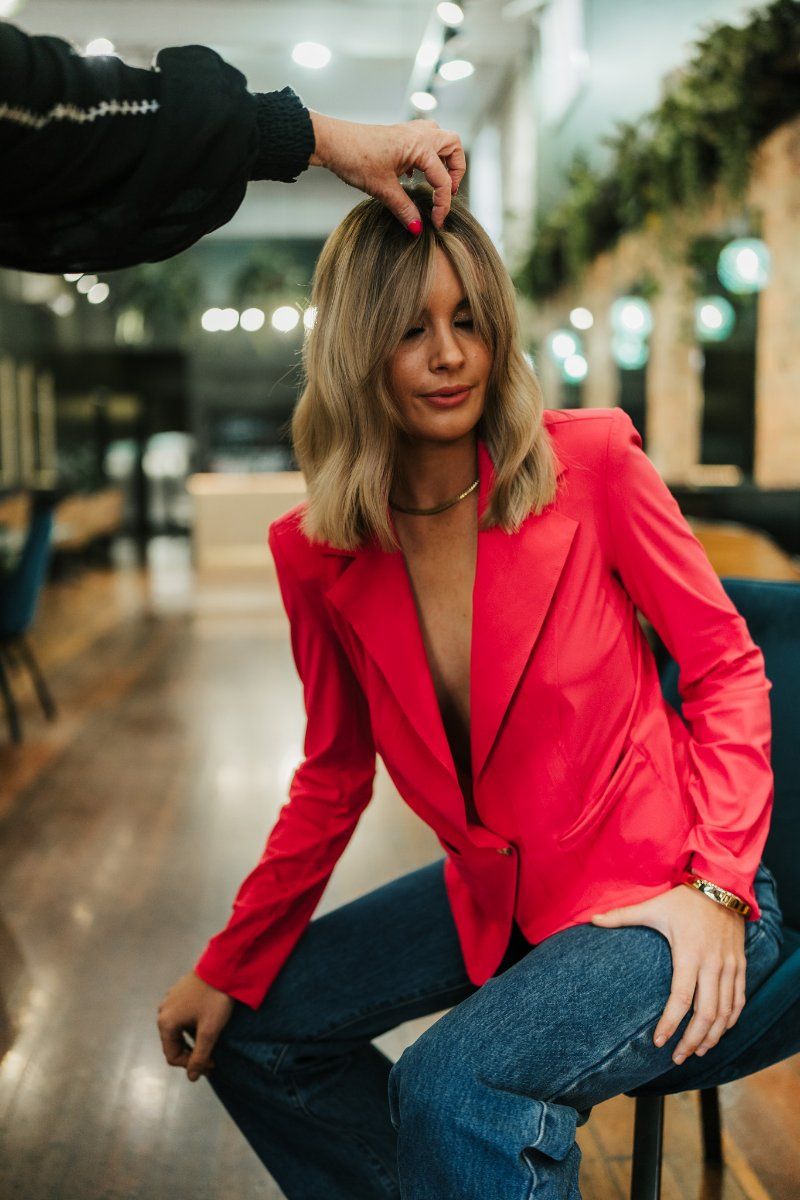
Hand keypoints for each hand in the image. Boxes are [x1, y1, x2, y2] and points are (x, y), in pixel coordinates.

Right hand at [156, 969, 234, 1081]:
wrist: (222, 967)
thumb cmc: (215, 1000)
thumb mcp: (209, 1031)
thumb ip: (199, 1056)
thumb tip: (192, 1077)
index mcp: (166, 1023)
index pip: (173, 1056)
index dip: (191, 1065)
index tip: (211, 1064)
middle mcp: (162, 1012)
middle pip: (174, 1043)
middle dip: (192, 1053)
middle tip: (212, 1057)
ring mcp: (169, 1000)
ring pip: (178, 1030)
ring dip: (192, 1039)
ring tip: (210, 1039)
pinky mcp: (178, 992)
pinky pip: (181, 1016)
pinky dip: (191, 1025)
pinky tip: (206, 1022)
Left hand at [307, 110, 465, 231]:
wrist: (332, 142)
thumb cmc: (356, 158)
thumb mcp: (382, 189)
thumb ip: (404, 209)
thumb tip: (418, 228)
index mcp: (420, 146)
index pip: (442, 180)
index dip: (443, 204)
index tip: (436, 222)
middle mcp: (419, 135)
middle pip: (453, 147)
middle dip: (456, 171)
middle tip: (448, 193)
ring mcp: (409, 132)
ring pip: (440, 140)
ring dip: (444, 160)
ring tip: (436, 183)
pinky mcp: (399, 136)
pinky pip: (423, 142)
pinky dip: (426, 158)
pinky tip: (413, 176)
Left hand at [590, 884, 747, 1063]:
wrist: (720, 886)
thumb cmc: (683, 899)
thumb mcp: (652, 907)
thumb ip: (622, 916)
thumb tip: (591, 920)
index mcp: (689, 954)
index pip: (682, 999)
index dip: (670, 1024)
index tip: (658, 1042)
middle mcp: (713, 964)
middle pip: (707, 1014)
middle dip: (692, 1040)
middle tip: (678, 1057)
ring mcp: (730, 967)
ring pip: (725, 1013)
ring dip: (712, 1036)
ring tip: (697, 1051)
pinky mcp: (740, 965)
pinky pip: (739, 1001)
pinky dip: (730, 1021)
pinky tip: (718, 1032)